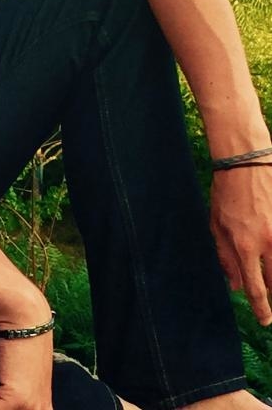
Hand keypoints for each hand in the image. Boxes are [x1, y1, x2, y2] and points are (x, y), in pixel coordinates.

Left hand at [210, 165, 271, 323]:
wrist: (247, 162)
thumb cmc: (227, 192)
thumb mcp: (216, 224)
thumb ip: (225, 257)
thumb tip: (234, 286)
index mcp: (245, 245)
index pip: (256, 288)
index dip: (262, 309)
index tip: (265, 321)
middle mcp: (268, 242)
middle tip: (270, 306)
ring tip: (270, 280)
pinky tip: (271, 258)